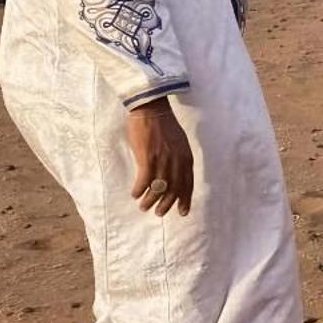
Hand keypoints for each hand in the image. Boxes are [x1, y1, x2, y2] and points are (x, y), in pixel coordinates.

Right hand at [127, 98, 193, 215]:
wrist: (151, 109)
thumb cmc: (163, 125)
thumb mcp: (179, 143)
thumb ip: (180, 159)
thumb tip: (175, 175)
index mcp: (186, 157)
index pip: (188, 184)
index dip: (185, 199)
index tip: (183, 212)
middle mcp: (177, 161)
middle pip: (174, 190)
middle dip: (166, 204)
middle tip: (159, 213)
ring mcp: (162, 160)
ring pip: (158, 188)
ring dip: (150, 200)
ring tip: (144, 207)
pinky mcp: (147, 158)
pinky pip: (144, 180)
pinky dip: (139, 190)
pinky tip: (135, 194)